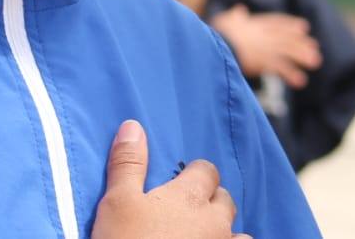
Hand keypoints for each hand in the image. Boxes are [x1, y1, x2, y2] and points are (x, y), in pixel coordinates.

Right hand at [90, 120, 249, 238]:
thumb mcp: (117, 202)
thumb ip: (128, 163)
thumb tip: (133, 126)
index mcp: (190, 196)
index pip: (206, 170)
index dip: (194, 174)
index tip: (181, 181)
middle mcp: (215, 220)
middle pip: (224, 200)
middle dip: (211, 201)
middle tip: (188, 211)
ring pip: (237, 232)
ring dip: (224, 231)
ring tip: (204, 236)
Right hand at [210, 5, 322, 88]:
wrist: (213, 44)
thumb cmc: (216, 34)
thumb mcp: (225, 21)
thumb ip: (235, 16)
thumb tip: (239, 9)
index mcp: (254, 25)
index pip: (276, 23)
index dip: (290, 25)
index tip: (303, 28)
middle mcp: (262, 34)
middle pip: (286, 37)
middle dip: (301, 43)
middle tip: (316, 48)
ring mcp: (263, 47)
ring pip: (287, 51)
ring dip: (302, 56)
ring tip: (315, 63)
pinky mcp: (261, 60)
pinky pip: (279, 67)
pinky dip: (290, 74)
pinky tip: (300, 81)